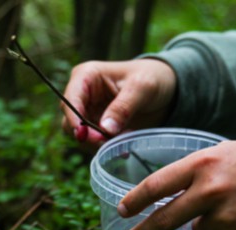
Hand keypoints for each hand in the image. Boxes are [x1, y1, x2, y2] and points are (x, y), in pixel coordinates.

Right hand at [61, 59, 176, 144]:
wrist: (165, 88)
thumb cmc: (152, 78)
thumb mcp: (142, 88)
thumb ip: (123, 108)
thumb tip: (105, 129)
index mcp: (86, 76)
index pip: (70, 100)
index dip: (73, 119)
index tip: (83, 136)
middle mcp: (82, 94)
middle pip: (70, 121)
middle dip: (87, 135)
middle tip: (107, 142)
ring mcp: (88, 112)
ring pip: (80, 136)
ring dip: (98, 144)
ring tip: (122, 143)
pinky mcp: (97, 126)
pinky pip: (94, 143)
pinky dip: (106, 147)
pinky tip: (123, 148)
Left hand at [117, 141, 235, 229]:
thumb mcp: (226, 153)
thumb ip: (196, 172)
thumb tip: (168, 196)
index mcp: (205, 164)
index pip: (157, 185)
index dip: (135, 200)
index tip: (122, 210)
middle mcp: (210, 191)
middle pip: (165, 219)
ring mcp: (226, 218)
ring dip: (209, 224)